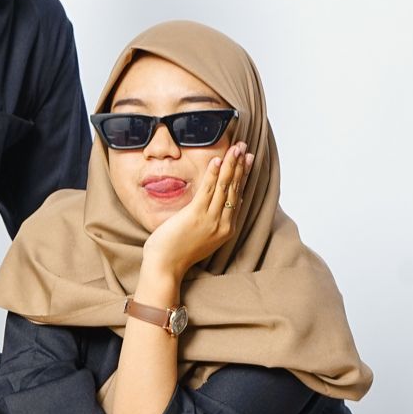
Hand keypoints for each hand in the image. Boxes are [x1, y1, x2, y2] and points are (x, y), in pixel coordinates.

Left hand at [142, 140, 252, 278]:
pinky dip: (213, 174)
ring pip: (225, 187)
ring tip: (235, 147)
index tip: (247, 159)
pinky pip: (208, 190)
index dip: (243, 176)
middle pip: (234, 189)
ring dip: (230, 164)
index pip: (238, 196)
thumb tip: (218, 203)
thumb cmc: (178, 251)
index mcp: (226, 228)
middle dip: (239, 165)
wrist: (165, 267)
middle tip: (243, 147)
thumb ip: (212, 219)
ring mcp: (211, 220)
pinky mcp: (196, 215)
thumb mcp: (202, 235)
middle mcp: (223, 224)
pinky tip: (217, 160)